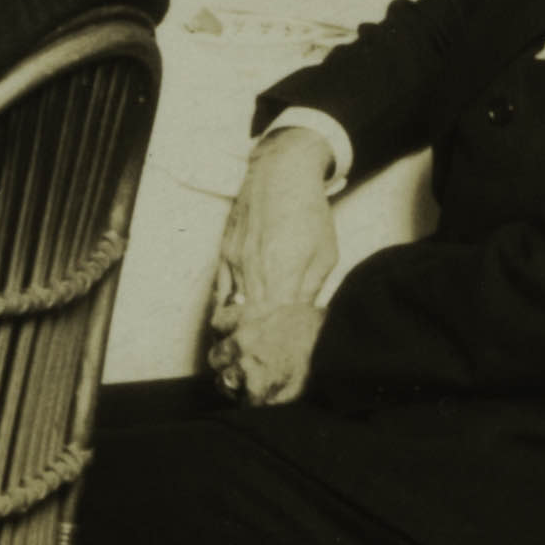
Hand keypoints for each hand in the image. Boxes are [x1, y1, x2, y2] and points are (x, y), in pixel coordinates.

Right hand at [205, 132, 344, 405]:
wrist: (280, 173)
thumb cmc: (309, 212)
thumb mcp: (325, 254)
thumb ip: (312, 290)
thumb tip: (305, 320)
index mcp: (285, 273)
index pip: (276, 325)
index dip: (275, 349)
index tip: (278, 367)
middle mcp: (255, 271)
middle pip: (248, 323)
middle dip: (252, 349)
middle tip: (255, 371)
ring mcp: (234, 262)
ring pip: (228, 311)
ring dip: (234, 335)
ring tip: (238, 357)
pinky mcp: (223, 253)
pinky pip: (219, 292)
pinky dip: (223, 311)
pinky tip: (228, 326)